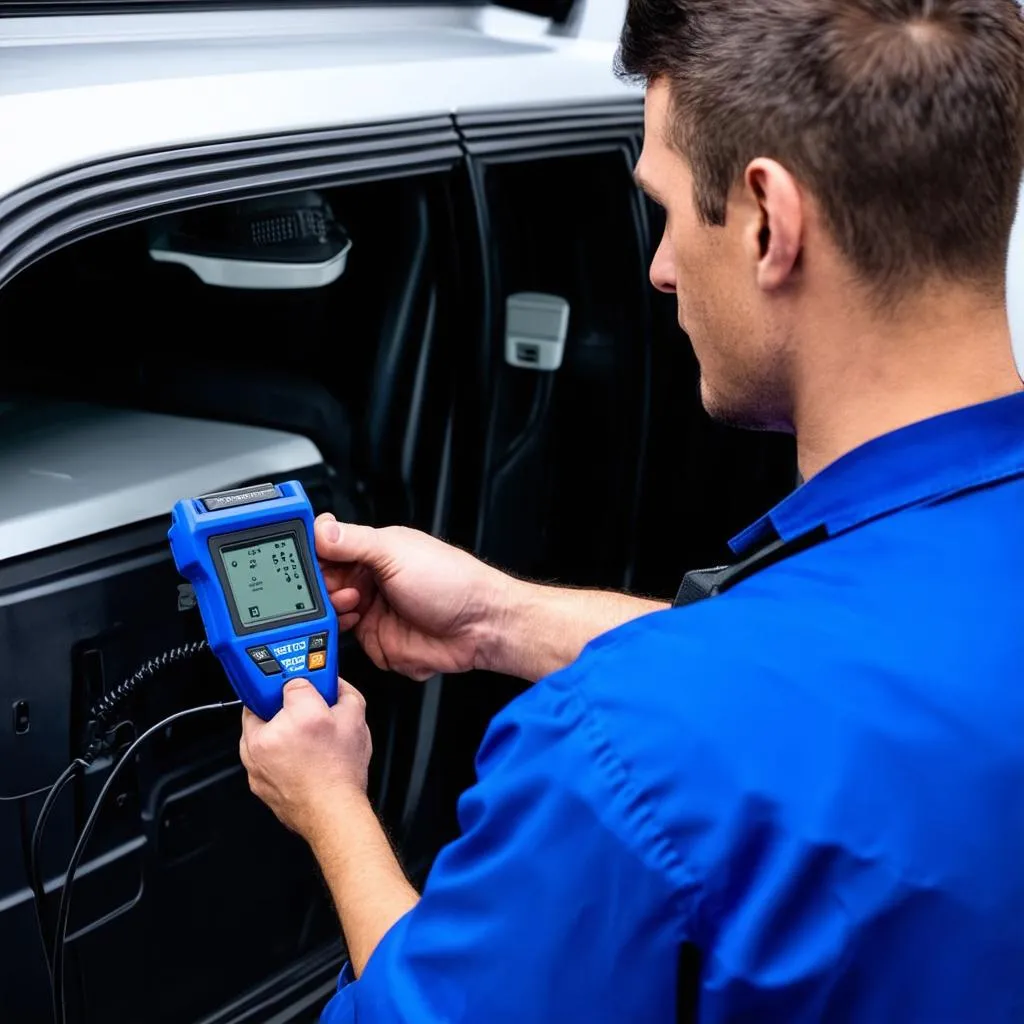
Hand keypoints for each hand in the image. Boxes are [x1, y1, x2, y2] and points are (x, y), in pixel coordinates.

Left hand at [239, 676, 370, 839]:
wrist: (332, 813)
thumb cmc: (341, 773)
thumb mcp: (355, 719)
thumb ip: (343, 691)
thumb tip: (333, 683)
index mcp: (297, 716)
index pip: (290, 681)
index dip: (302, 683)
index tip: (306, 687)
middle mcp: (269, 736)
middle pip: (265, 702)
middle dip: (281, 703)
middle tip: (301, 709)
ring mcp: (255, 760)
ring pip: (258, 729)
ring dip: (274, 727)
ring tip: (300, 736)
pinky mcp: (254, 776)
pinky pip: (259, 754)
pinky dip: (272, 751)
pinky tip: (296, 757)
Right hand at [314, 514, 512, 680]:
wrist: (482, 626)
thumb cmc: (453, 582)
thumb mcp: (397, 552)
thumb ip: (354, 542)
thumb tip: (320, 529)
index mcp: (373, 552)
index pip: (327, 550)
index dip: (310, 555)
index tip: (296, 560)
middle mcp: (370, 581)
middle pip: (322, 586)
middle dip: (319, 589)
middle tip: (330, 587)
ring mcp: (372, 613)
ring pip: (330, 616)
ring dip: (334, 613)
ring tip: (354, 606)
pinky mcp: (377, 642)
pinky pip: (347, 645)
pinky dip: (349, 639)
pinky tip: (357, 627)